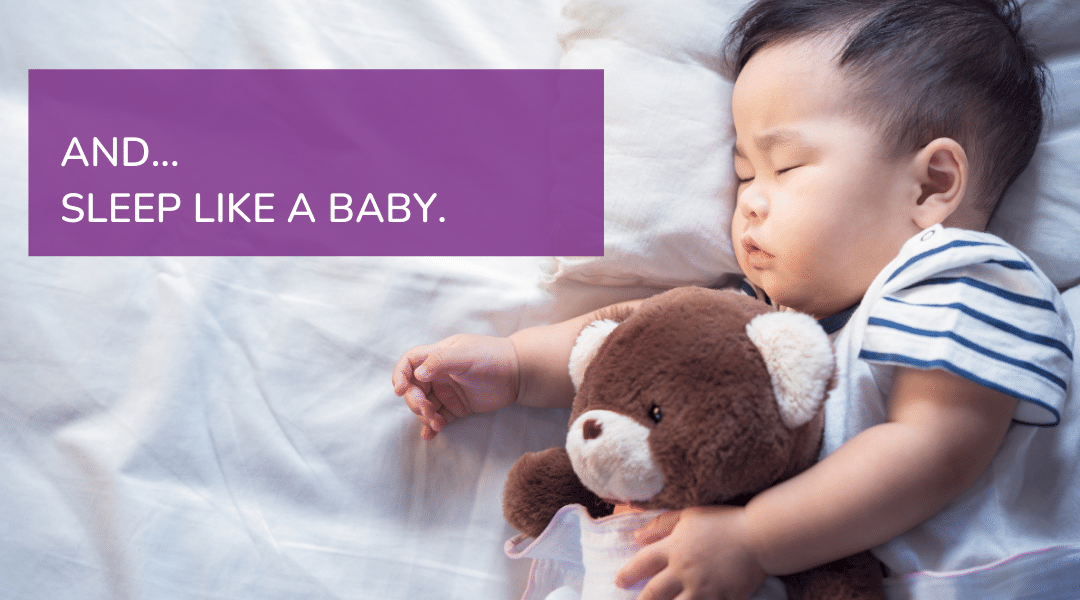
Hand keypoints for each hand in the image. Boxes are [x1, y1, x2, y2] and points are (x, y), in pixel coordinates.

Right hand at [392, 334, 519, 439]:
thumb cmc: (491, 357)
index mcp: (438, 356)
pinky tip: (430, 435)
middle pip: (414, 389)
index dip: (400, 375)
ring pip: (424, 406)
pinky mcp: (457, 407)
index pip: (409, 362)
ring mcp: (447, 391)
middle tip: (428, 411)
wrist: (518, 374)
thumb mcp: (465, 355)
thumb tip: (417, 375)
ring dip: (425, 416)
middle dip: (415, 402)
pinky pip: (438, 418)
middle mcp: (439, 374)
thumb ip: (440, 361)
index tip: (400, 390)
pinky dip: (431, 427)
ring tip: (438, 423)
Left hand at [616, 506, 766, 599]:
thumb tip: (636, 537)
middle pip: (653, 592)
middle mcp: (683, 570)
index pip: (643, 563)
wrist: (759, 537)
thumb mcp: (689, 515)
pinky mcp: (719, 599)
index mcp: (674, 547)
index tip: (619, 581)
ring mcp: (702, 588)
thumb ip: (661, 525)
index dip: (628, 573)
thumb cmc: (724, 522)